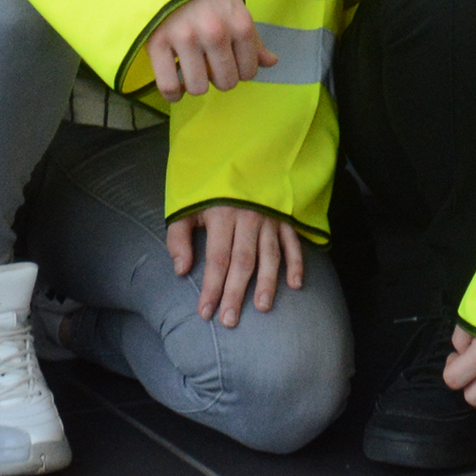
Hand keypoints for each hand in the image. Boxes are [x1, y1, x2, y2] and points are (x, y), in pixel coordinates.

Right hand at [144, 0, 274, 97]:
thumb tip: (271, 62)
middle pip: (225, 82)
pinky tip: (176, 88)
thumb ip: (253, 39)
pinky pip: (169, 85)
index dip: (240, 72)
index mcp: (240, 25)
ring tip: (192, 73)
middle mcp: (215, 33)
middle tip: (210, 67)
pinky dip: (173, 94)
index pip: (248, 72)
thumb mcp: (236, 9)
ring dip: (196, 85)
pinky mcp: (159, 43)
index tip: (230, 64)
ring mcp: (186, 39)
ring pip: (198, 87)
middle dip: (220, 79)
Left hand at [164, 204, 306, 326]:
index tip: (206, 313)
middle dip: (235, 293)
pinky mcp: (285, 217)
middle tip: (230, 320)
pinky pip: (293, 242)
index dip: (211, 287)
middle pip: (242, 261)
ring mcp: (269, 218)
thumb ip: (179, 238)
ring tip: (262, 307)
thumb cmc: (209, 191)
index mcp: (221, 214)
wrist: (240, 155)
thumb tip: (181, 270)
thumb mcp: (187, 207)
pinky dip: (296, 263)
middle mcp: (247, 218)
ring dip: (267, 282)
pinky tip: (295, 285)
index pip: (216, 258)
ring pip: (269, 255)